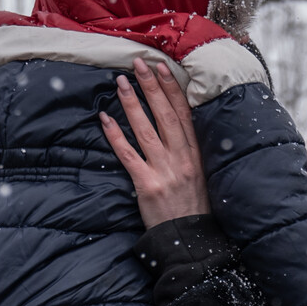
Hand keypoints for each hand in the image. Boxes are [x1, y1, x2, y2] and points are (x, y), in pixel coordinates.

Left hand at [99, 58, 208, 228]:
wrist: (189, 241)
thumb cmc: (193, 211)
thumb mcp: (201, 179)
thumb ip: (189, 154)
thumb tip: (174, 129)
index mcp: (197, 157)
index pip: (185, 116)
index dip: (173, 90)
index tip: (162, 68)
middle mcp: (183, 160)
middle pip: (166, 116)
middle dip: (153, 87)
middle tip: (139, 63)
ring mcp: (166, 172)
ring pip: (146, 131)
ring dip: (132, 104)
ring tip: (121, 83)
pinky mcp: (148, 185)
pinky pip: (129, 156)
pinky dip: (116, 137)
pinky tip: (105, 119)